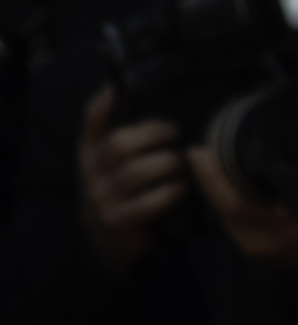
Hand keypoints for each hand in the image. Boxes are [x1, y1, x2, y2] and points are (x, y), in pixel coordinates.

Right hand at [78, 84, 189, 272]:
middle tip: (175, 132)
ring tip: (181, 162)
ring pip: (137, 172)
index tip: (120, 87)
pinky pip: (148, 203)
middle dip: (154, 133)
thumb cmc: (120, 189)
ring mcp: (102, 197)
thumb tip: (150, 100)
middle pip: (120, 143)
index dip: (105, 102)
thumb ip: (126, 136)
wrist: (108, 238)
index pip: (91, 121)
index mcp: (89, 151)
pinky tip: (181, 187)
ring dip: (167, 163)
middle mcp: (91, 172)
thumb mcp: (112, 162)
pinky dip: (170, 192)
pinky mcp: (119, 220)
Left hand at [188, 144, 297, 299]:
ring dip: (210, 189)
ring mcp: (253, 248)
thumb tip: (273, 163)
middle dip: (206, 180)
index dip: (215, 179)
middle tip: (197, 153)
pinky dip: (220, 200)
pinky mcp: (250, 247)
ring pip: (222, 215)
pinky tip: (216, 185)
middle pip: (222, 209)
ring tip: (203, 163)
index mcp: (280, 232)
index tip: (202, 154)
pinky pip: (228, 221)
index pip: (235, 203)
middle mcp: (260, 242)